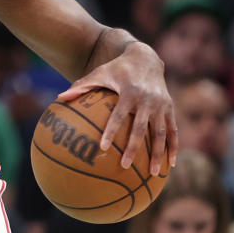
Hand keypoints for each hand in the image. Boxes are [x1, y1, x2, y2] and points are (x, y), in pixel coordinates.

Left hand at [57, 42, 176, 175]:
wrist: (146, 59)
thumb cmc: (117, 69)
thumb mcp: (99, 73)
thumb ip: (81, 86)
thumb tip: (59, 97)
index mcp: (129, 92)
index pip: (118, 115)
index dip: (111, 131)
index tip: (103, 147)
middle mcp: (148, 100)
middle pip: (141, 128)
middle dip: (134, 148)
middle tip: (126, 166)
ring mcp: (161, 105)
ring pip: (162, 133)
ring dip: (158, 153)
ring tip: (153, 173)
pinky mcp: (170, 109)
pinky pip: (173, 131)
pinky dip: (173, 147)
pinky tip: (171, 164)